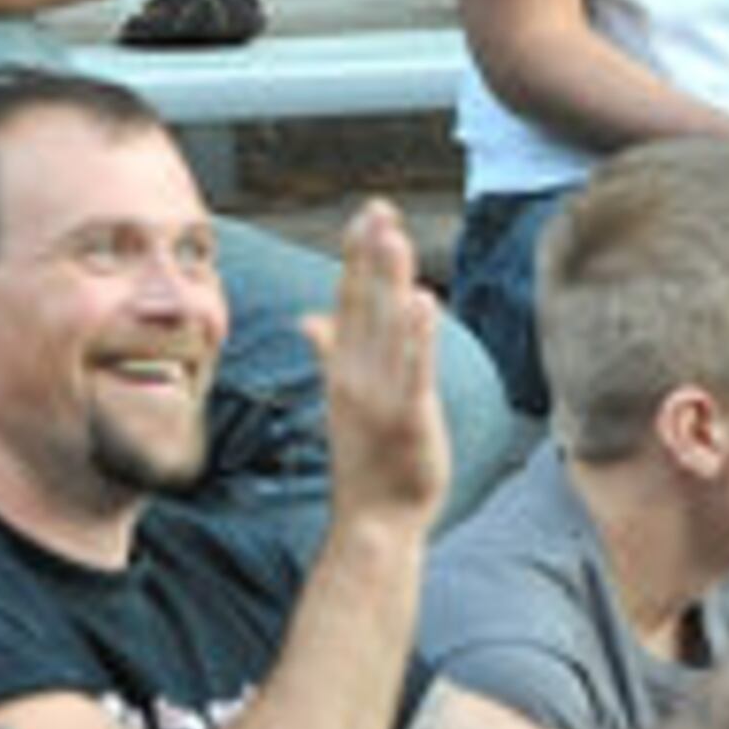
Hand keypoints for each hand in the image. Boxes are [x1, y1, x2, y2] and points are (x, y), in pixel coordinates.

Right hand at [305, 196, 449, 529]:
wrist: (373, 519)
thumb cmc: (366, 459)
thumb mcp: (344, 397)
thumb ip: (329, 352)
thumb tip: (307, 318)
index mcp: (344, 365)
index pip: (348, 298)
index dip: (357, 256)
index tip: (364, 215)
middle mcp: (356, 373)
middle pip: (364, 302)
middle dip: (370, 254)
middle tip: (377, 208)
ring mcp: (380, 394)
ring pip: (385, 326)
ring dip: (388, 281)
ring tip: (394, 237)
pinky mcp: (408, 418)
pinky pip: (413, 369)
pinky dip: (415, 336)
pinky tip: (421, 302)